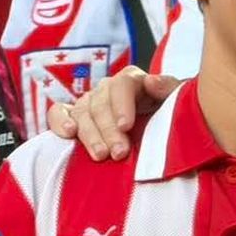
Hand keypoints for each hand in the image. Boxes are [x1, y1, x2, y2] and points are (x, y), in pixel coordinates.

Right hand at [45, 65, 180, 159]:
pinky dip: (60, 121)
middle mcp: (108, 89)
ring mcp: (90, 102)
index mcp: (133, 81)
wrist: (161, 135)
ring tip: (100, 155)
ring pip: (82, 112)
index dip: (122, 104)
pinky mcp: (74, 117)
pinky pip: (58, 113)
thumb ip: (168, 89)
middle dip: (109, 129)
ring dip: (90, 135)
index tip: (127, 126)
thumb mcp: (177, 102)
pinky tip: (68, 134)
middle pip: (101, 102)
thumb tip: (150, 81)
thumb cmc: (171, 118)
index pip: (123, 84)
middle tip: (118, 153)